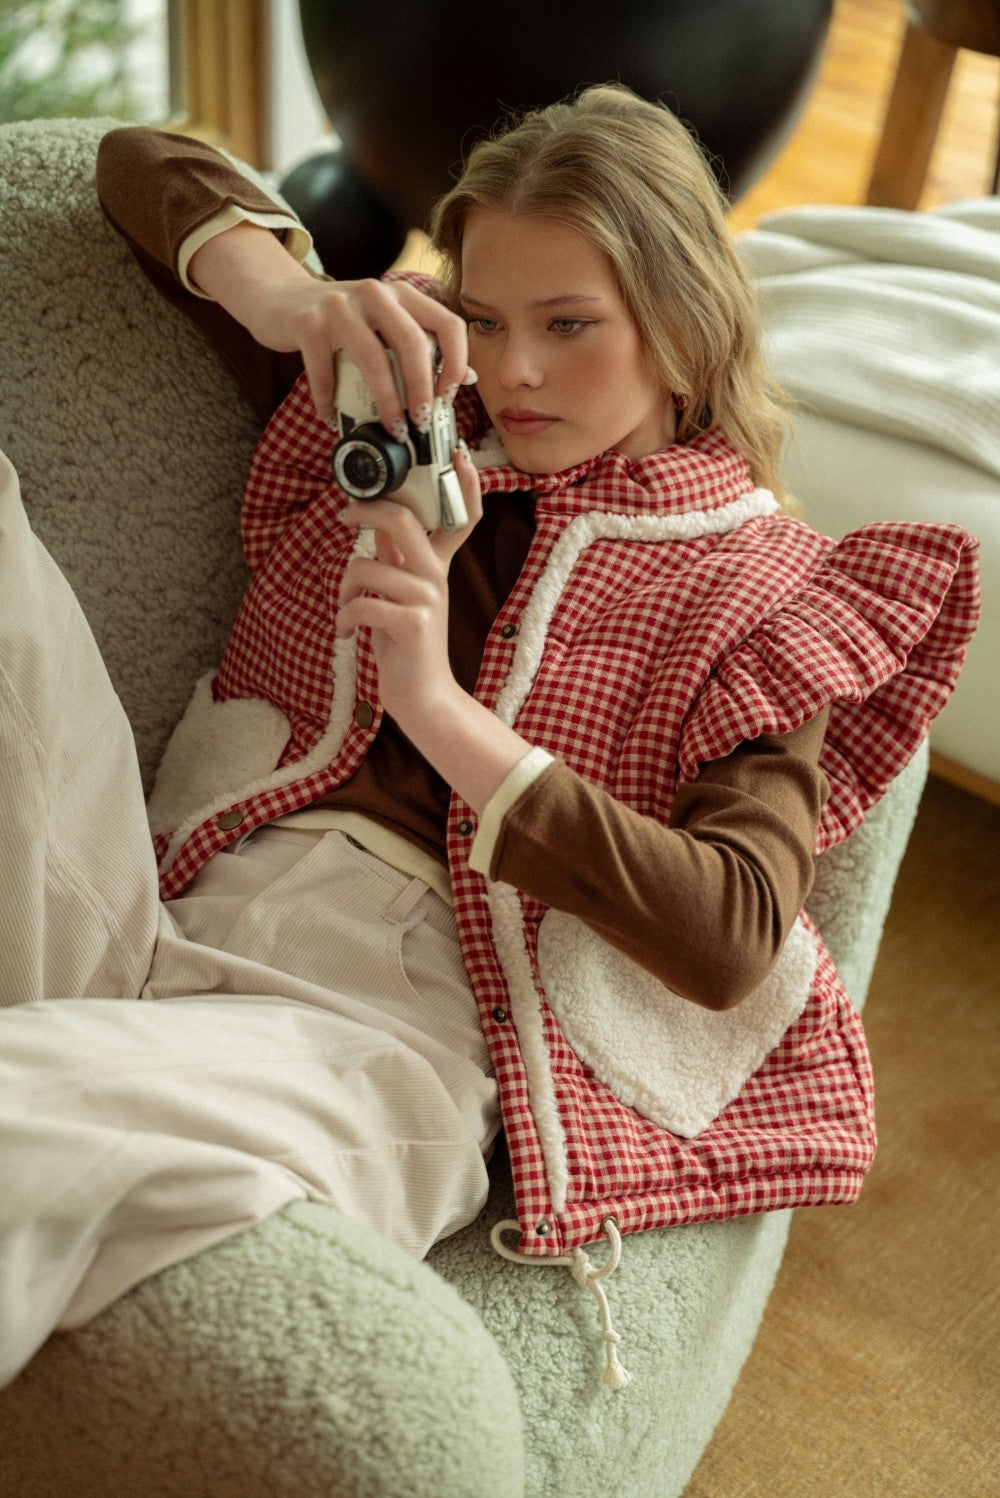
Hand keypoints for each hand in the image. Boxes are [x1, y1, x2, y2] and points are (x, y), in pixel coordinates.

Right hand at [188, 222, 470, 427]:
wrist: (281, 297)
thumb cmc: (340, 322)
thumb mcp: (382, 324)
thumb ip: (417, 344)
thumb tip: (462, 378)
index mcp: (402, 294)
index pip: (447, 322)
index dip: (456, 361)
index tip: (449, 394)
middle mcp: (375, 294)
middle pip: (413, 342)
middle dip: (421, 389)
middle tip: (422, 422)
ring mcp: (339, 306)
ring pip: (373, 359)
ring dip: (386, 401)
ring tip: (392, 429)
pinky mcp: (308, 323)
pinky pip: (324, 372)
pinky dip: (329, 402)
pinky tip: (332, 419)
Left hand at [335, 442, 481, 727]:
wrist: (423, 697)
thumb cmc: (406, 645)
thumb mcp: (402, 595)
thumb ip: (395, 559)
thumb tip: (378, 524)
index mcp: (437, 566)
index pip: (463, 517)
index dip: (464, 483)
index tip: (456, 452)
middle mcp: (436, 576)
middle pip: (401, 519)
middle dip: (363, 510)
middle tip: (343, 516)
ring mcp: (427, 599)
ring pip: (365, 566)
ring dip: (344, 589)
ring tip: (347, 613)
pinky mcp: (411, 624)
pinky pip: (360, 602)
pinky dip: (344, 618)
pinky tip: (348, 633)